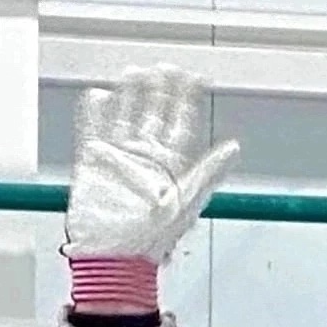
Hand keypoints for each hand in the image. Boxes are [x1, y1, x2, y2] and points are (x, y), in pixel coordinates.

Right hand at [64, 68, 239, 267]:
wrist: (113, 258)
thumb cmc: (151, 240)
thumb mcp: (186, 202)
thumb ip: (208, 172)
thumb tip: (234, 148)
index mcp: (170, 165)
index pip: (181, 124)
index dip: (187, 100)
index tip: (193, 77)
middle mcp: (145, 158)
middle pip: (153, 114)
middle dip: (159, 90)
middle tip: (163, 69)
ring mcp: (119, 158)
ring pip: (124, 116)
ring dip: (128, 95)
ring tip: (133, 74)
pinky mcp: (93, 163)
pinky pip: (92, 130)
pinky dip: (94, 112)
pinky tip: (98, 95)